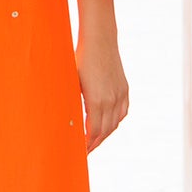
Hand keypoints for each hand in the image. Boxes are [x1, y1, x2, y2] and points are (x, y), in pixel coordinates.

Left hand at [76, 28, 128, 151]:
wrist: (99, 39)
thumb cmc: (79, 58)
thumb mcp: (71, 82)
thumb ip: (72, 103)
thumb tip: (67, 122)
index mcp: (96, 101)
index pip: (93, 132)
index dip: (87, 145)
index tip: (80, 152)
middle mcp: (111, 100)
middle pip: (105, 132)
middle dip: (95, 143)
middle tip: (85, 151)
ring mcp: (120, 95)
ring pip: (115, 124)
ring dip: (105, 134)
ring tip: (94, 140)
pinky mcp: (124, 89)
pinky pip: (122, 112)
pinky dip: (115, 122)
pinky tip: (108, 125)